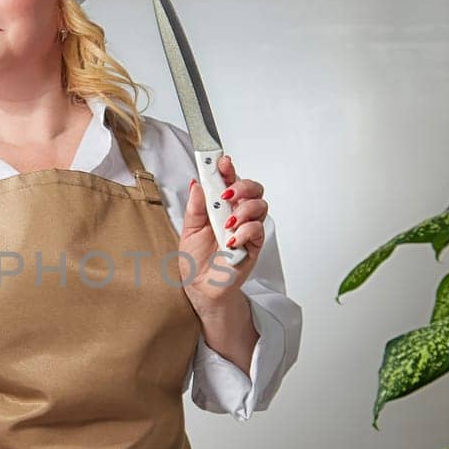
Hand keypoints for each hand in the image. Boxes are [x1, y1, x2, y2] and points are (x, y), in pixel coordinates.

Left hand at [178, 153, 267, 313]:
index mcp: (221, 205)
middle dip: (241, 185)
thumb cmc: (196, 258)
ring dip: (243, 210)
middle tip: (227, 194)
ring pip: (259, 205)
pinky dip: (244, 231)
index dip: (227, 168)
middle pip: (252, 188)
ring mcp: (247, 227)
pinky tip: (231, 240)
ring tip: (227, 224)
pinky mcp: (254, 244)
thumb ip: (195, 207)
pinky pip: (258, 229)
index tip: (221, 162)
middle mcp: (237, 213)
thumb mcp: (189, 229)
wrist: (201, 286)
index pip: (229, 180)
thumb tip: (198, 184)